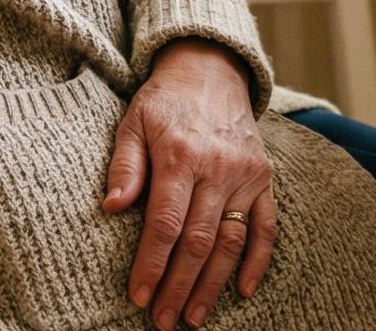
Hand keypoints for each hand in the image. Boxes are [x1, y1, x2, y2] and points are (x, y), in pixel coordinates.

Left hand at [103, 39, 276, 328]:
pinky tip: (243, 290)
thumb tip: (110, 207)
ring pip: (231, 240)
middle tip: (163, 320)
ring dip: (213, 284)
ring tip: (194, 316)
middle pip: (198, 240)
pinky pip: (266, 226)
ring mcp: (245, 174)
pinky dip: (257, 261)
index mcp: (180, 154)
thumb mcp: (134, 121)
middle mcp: (216, 167)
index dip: (151, 263)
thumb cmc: (164, 101)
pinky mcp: (264, 178)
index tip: (139, 296)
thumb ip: (124, 165)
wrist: (210, 70)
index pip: (165, 222)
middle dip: (178, 285)